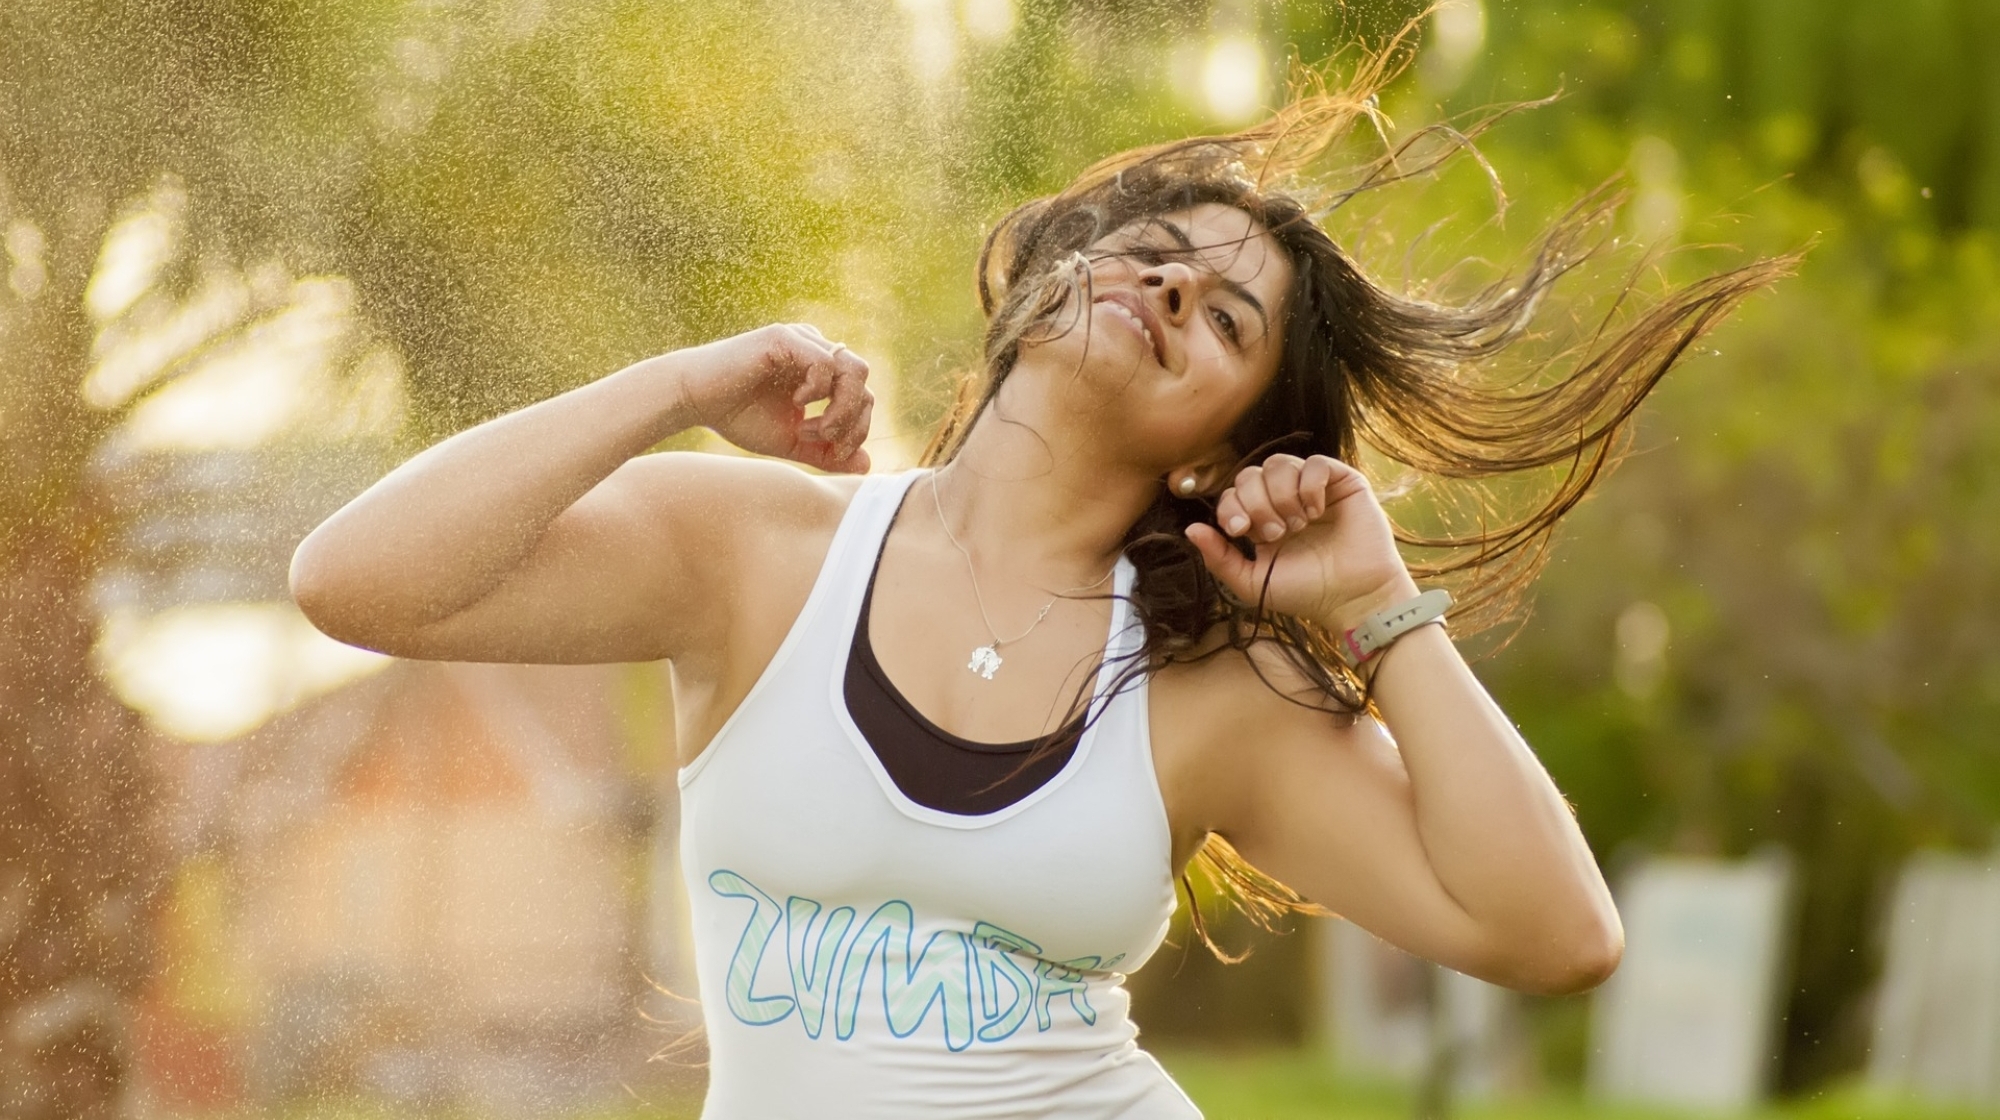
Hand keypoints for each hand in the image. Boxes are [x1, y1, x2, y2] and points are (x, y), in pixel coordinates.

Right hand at [672, 323, 872, 472]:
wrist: (695, 400)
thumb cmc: (738, 418)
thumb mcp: (789, 442)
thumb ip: (825, 452)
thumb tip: (867, 466)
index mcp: (820, 373)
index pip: (862, 396)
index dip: (857, 429)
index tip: (831, 451)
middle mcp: (815, 351)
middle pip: (864, 381)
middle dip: (852, 420)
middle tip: (825, 441)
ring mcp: (802, 340)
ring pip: (853, 368)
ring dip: (842, 406)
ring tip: (813, 427)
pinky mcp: (785, 338)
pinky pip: (824, 361)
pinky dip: (819, 389)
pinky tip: (797, 403)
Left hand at [1183, 454, 1418, 630]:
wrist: (1353, 597)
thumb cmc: (1307, 593)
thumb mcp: (1253, 582)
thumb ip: (1220, 558)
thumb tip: (1190, 529)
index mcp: (1262, 520)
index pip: (1233, 493)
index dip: (1231, 506)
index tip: (1241, 531)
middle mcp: (1285, 500)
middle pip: (1251, 474)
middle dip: (1256, 503)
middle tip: (1276, 533)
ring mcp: (1313, 489)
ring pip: (1279, 464)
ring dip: (1282, 496)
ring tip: (1298, 524)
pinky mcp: (1342, 482)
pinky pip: (1315, 462)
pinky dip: (1309, 486)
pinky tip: (1316, 511)